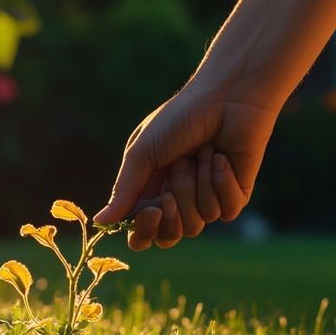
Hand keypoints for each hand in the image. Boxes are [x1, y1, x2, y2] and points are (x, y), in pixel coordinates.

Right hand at [94, 82, 278, 248]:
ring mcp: (207, 199)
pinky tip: (220, 157)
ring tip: (199, 154)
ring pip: (197, 223)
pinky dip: (219, 182)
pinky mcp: (235, 196)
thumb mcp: (142, 153)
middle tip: (175, 178)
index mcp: (151, 190)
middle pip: (170, 236)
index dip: (143, 231)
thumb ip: (124, 191)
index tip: (150, 212)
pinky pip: (224, 211)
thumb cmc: (179, 119)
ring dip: (195, 185)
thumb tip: (99, 221)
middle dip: (172, 211)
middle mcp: (178, 199)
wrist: (226, 98)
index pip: (142, 233)